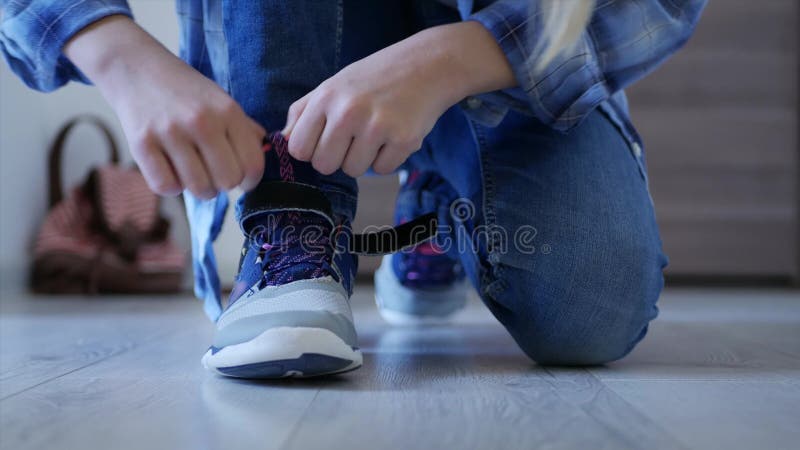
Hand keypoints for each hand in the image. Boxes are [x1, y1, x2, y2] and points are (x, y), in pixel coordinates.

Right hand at [64, 16, 265, 198]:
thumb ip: (244, 128)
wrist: (135, 68)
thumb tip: (265, 153)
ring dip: (199, 188)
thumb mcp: (221, 100)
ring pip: (199, 189)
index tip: (243, 178)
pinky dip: (171, 186)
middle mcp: (201, 121)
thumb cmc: (185, 90)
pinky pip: (167, 187)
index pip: (253, 164)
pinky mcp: (141, 144)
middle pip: (228, 182)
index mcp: (227, 111)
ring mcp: (170, 133)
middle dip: (224, 184)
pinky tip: (170, 169)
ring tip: (193, 171)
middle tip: (213, 172)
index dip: (251, 180)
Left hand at [282, 21, 514, 176]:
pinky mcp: (404, 140)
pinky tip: (394, 135)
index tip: (326, 140)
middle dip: (337, 158)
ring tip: (376, 133)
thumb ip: (304, 111)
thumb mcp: (334, 84)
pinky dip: (387, 159)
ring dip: (363, 158)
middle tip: (353, 138)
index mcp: (326, 97)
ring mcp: (377, 127)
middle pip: (324, 166)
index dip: (312, 149)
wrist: (427, 65)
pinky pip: (382, 170)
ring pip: (353, 171)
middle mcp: (348, 112)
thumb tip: (284, 142)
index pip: (299, 149)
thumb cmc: (375, 77)